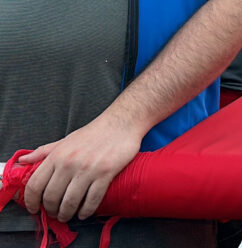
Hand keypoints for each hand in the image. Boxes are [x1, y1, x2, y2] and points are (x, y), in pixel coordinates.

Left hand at [20, 114, 144, 221]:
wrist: (121, 123)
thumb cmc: (93, 133)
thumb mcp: (65, 140)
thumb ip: (43, 152)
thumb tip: (23, 161)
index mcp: (57, 155)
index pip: (35, 184)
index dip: (31, 201)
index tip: (34, 209)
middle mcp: (69, 163)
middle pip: (51, 197)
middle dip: (51, 210)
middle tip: (54, 214)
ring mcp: (88, 169)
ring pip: (70, 201)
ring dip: (66, 214)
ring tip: (67, 216)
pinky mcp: (106, 173)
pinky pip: (92, 199)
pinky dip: (86, 211)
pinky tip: (85, 213)